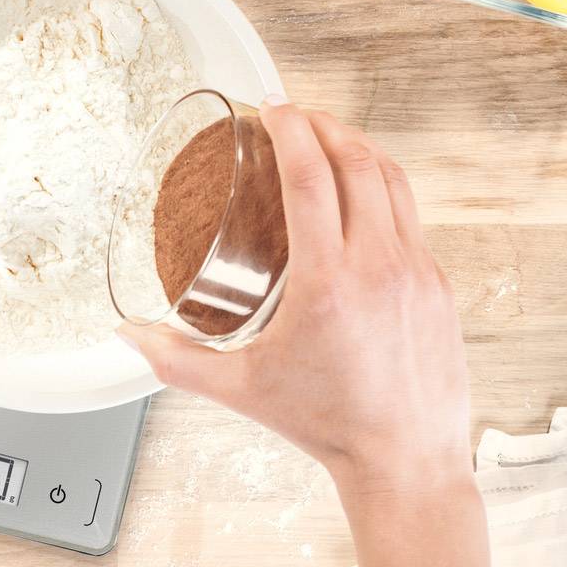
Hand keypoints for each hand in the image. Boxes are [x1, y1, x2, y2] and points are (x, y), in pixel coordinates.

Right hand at [120, 99, 469, 496]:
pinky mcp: (437, 284)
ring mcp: (416, 271)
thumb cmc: (327, 424)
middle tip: (294, 115)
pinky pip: (412, 214)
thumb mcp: (241, 390)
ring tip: (328, 139)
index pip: (312, 175)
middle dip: (323, 124)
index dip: (291, 128)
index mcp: (327, 282)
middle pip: (356, 160)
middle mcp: (378, 266)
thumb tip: (129, 336)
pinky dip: (383, 186)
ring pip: (394, 179)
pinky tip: (361, 194)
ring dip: (358, 146)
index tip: (272, 108)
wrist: (404, 458)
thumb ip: (176, 360)